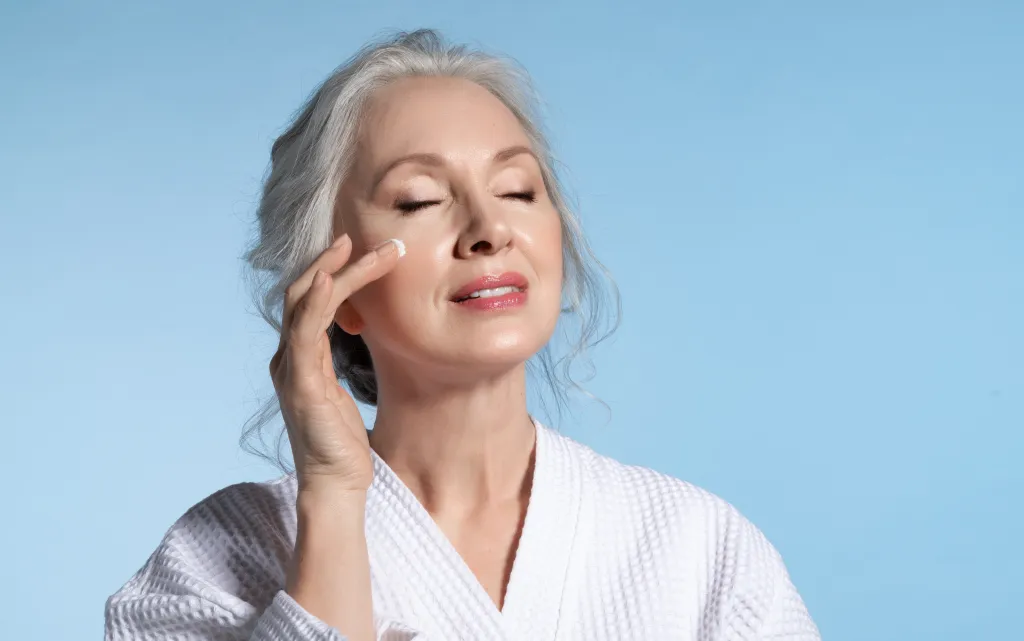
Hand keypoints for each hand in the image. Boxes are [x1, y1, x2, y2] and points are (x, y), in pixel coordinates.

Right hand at [269, 234, 402, 493]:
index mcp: (299, 358)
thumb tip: (359, 334)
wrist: (336, 485)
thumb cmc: (342, 444)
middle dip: (334, 260)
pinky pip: (304, 332)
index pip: (310, 300)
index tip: (362, 249)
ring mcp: (291, 368)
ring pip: (305, 302)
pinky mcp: (300, 383)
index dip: (332, 270)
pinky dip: (315, 300)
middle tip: (369, 238)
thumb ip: (341, 362)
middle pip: (303, 291)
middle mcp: (288, 357)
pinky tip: (330, 277)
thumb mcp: (342, 391)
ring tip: (366, 248)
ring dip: (336, 270)